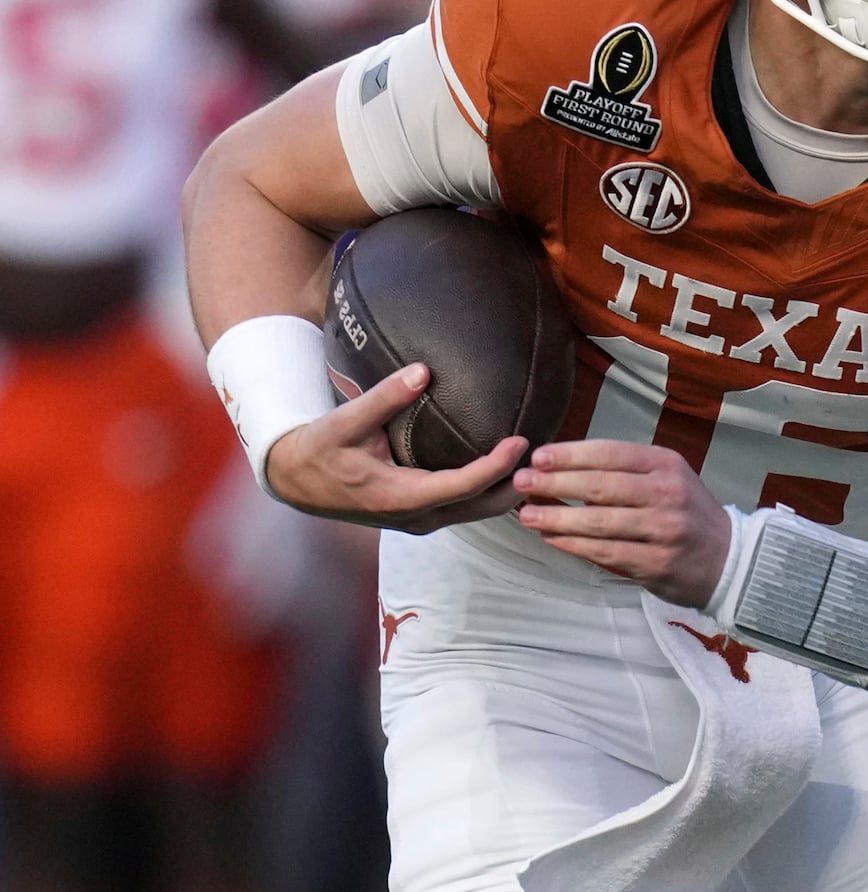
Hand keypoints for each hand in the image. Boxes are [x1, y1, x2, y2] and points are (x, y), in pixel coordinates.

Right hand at [264, 364, 526, 532]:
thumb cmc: (320, 450)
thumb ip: (385, 396)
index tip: (521, 442)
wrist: (297, 481)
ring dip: (507, 492)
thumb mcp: (346, 421)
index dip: (495, 467)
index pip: (461, 486)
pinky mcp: (421, 516)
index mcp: (401, 496)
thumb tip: (422, 371)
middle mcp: (417, 517)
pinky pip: (466, 509)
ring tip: (538, 464)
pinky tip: (510, 472)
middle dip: (515, 486)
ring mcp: (420, 521)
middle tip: (547, 457)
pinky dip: (491, 493)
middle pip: (481, 508)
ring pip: (477, 513)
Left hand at [513, 440, 731, 603]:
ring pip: (599, 521)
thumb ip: (624, 472)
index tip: (539, 457)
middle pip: (600, 486)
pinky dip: (574, 544)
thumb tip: (562, 468)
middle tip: (522, 483)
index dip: (571, 454)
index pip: (611, 453)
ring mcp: (663, 530)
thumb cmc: (687, 514)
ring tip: (527, 515)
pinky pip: (605, 552)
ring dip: (557, 517)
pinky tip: (552, 538)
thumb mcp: (667, 478)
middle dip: (555, 483)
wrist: (729, 559)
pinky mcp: (656, 563)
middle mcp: (666, 494)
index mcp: (666, 465)